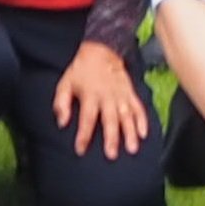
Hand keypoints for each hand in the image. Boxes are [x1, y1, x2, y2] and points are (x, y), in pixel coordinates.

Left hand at [52, 39, 152, 159]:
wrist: (101, 50)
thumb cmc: (81, 70)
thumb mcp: (65, 83)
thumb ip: (61, 104)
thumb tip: (61, 123)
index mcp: (90, 95)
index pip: (86, 118)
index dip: (83, 135)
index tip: (81, 150)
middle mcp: (107, 97)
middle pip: (110, 119)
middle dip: (111, 138)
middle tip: (112, 155)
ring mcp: (121, 95)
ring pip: (127, 116)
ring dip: (130, 133)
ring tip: (132, 148)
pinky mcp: (130, 93)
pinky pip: (138, 108)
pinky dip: (142, 120)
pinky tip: (144, 134)